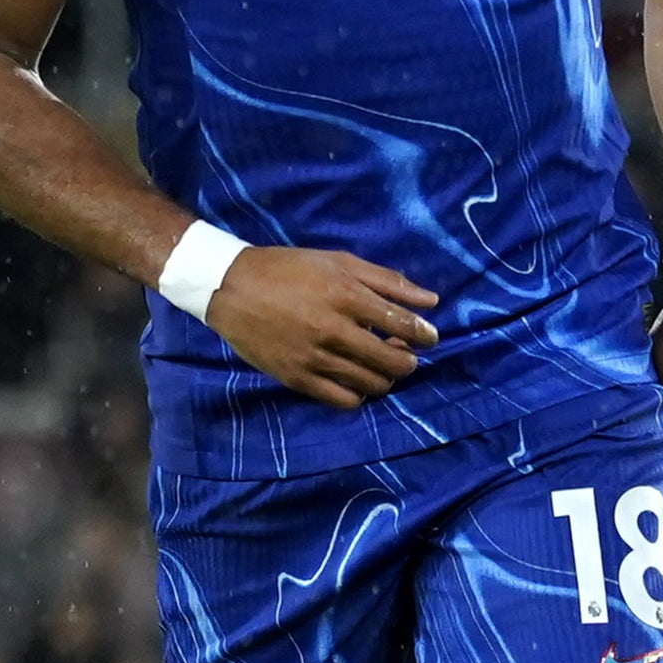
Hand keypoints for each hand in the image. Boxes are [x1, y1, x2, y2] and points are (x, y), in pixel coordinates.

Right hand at [206, 245, 436, 409]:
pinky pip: (343, 400)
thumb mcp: (338, 262)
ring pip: (371, 384)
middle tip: (405, 354)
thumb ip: (387, 280)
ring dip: (385, 378)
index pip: (402, 324)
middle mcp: (333, 330)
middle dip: (408, 361)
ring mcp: (314, 358)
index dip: (424, 335)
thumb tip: (432, 300)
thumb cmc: (289, 269)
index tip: (429, 337)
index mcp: (345, 295)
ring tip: (380, 366)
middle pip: (392, 362)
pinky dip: (358, 395)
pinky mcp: (297, 379)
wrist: (231, 287)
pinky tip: (356, 382)